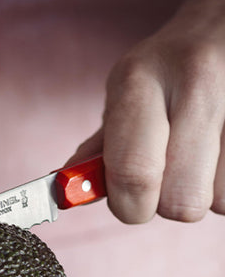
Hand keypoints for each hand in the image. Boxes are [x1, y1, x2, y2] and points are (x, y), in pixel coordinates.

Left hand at [70, 0, 224, 222]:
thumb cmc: (168, 69)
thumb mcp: (126, 94)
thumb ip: (99, 150)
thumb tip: (67, 196)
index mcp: (140, 81)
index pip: (133, 175)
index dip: (130, 207)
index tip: (131, 204)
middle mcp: (196, 81)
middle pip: (181, 201)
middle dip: (171, 201)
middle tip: (171, 173)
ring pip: (218, 201)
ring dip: (207, 190)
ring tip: (203, 152)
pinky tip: (221, 150)